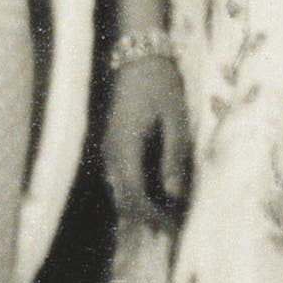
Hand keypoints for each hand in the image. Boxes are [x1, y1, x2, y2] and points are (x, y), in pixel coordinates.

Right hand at [102, 55, 191, 230]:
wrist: (137, 53)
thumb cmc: (160, 84)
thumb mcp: (175, 119)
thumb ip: (173, 158)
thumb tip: (174, 196)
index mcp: (125, 147)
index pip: (134, 195)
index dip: (154, 216)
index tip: (175, 228)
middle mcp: (110, 151)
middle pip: (122, 198)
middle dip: (147, 217)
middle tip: (174, 226)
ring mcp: (107, 146)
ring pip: (117, 189)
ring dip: (139, 205)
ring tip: (168, 213)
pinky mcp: (110, 141)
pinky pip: (117, 176)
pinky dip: (133, 190)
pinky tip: (154, 190)